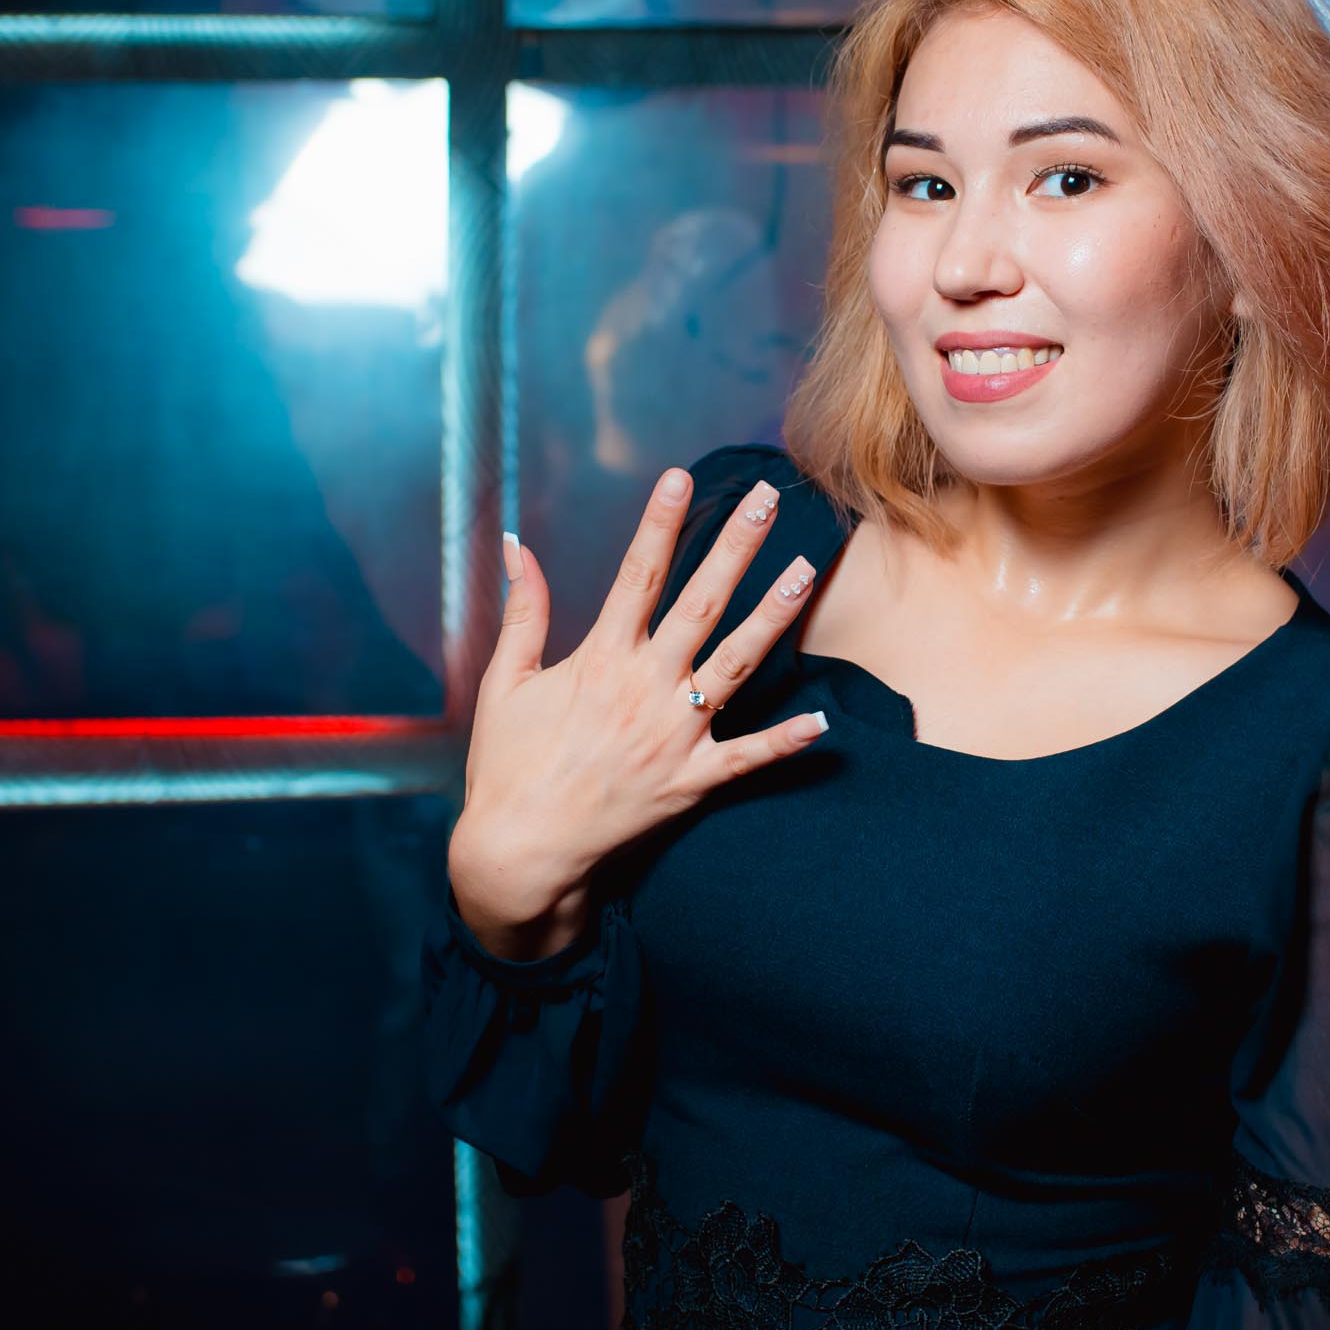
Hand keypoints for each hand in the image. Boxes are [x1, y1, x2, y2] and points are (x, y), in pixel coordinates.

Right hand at [448, 467, 831, 958]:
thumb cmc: (508, 767)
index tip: (681, 476)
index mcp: (599, 660)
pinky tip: (825, 721)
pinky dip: (786, 742)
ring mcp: (674, 735)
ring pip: (735, 665)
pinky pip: (747, 758)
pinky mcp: (691, 781)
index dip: (659, 523)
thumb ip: (522, 612)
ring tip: (806, 572)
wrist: (520, 853)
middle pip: (699, 602)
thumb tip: (517, 547)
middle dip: (735, 545)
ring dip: (773, 617)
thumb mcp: (504, 683)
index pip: (636, 575)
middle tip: (767, 498)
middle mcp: (643, 689)